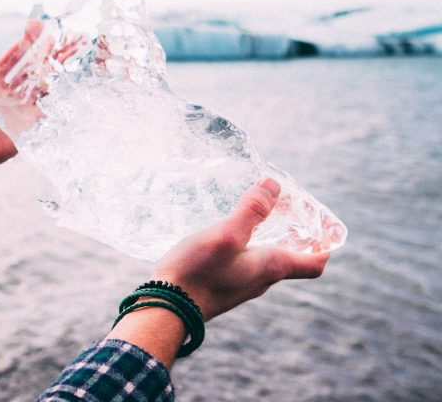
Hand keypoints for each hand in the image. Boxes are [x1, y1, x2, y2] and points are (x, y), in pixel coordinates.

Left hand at [0, 21, 81, 136]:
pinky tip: (65, 82)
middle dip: (45, 54)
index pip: (13, 58)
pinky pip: (45, 109)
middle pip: (31, 69)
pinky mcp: (27, 126)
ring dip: (54, 71)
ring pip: (41, 86)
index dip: (25, 43)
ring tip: (69, 56)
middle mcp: (6, 93)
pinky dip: (55, 98)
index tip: (37, 27)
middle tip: (60, 38)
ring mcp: (18, 109)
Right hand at [152, 178, 328, 320]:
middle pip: (291, 260)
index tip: (326, 229)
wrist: (167, 308)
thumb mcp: (227, 235)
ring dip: (269, 241)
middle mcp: (261, 280)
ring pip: (266, 263)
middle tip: (288, 211)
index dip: (326, 246)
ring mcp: (240, 286)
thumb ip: (251, 211)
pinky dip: (247, 249)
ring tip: (258, 218)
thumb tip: (274, 186)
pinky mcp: (221, 287)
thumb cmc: (199, 272)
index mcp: (271, 267)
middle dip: (295, 236)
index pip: (314, 264)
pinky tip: (228, 237)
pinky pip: (244, 266)